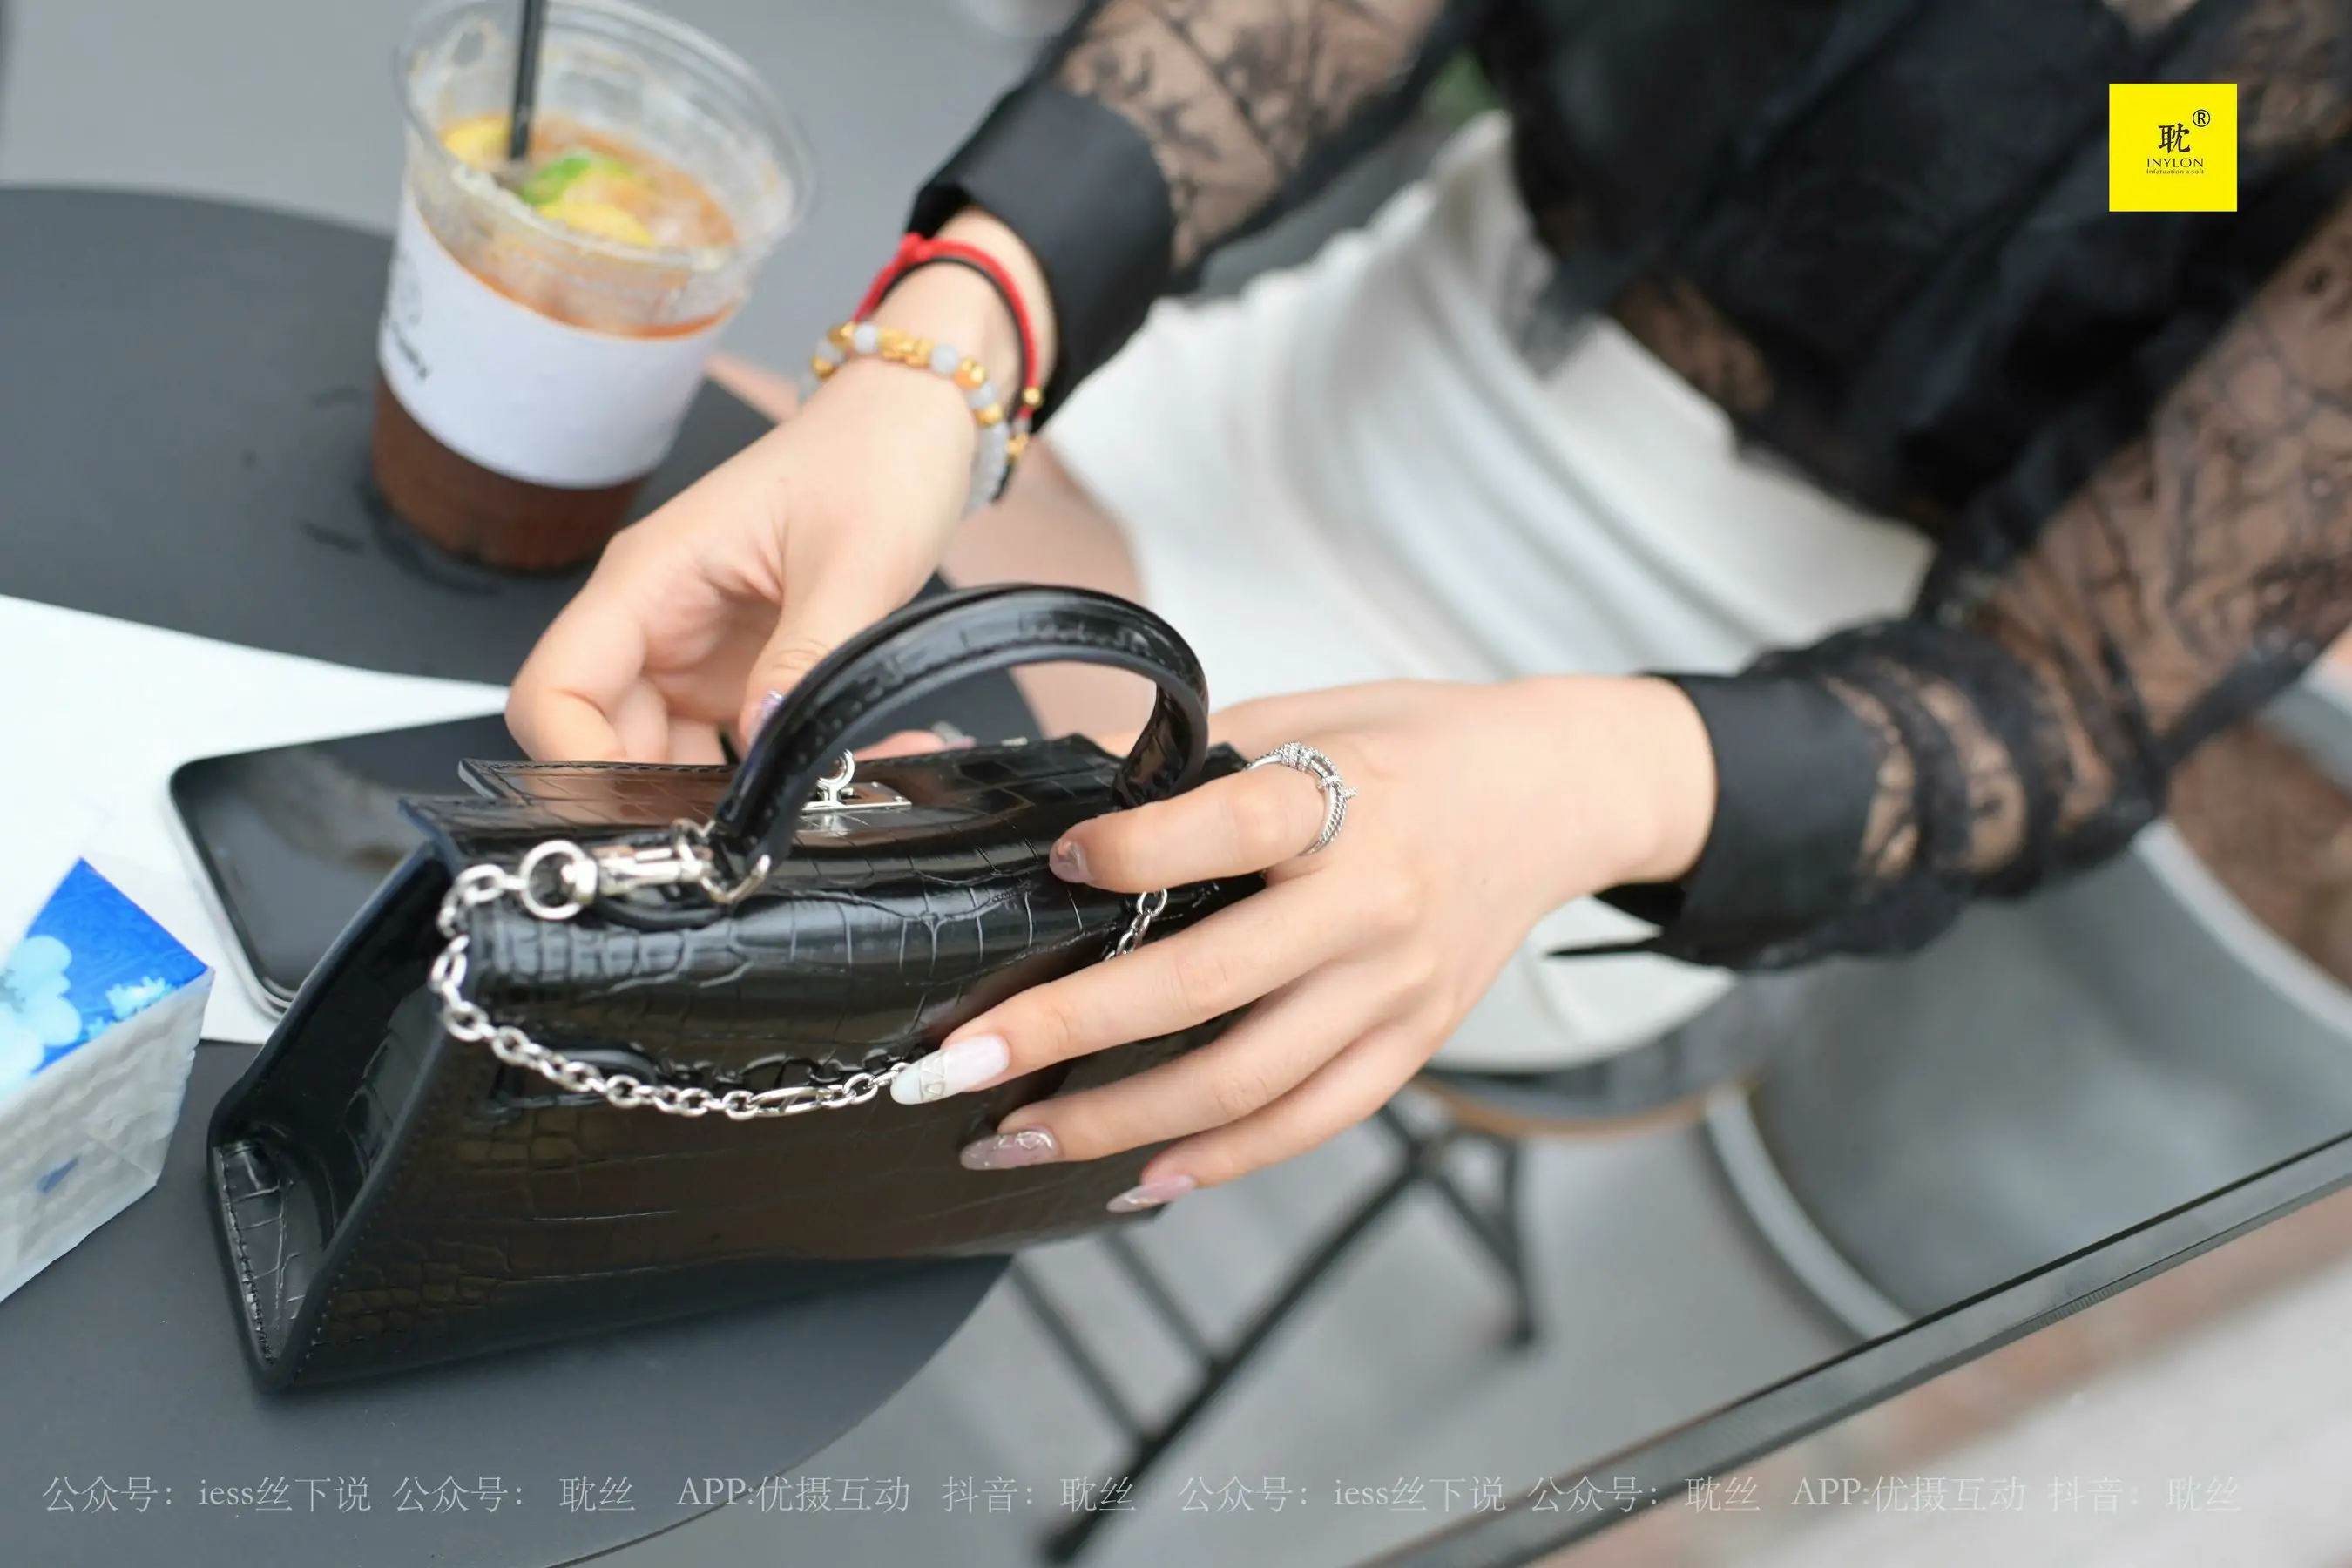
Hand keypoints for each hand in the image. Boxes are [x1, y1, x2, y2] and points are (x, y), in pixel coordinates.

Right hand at [507, 210, 1055, 760]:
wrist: (916, 427)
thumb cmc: (873, 458)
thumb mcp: (854, 558)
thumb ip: (807, 655)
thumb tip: (763, 739)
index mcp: (649, 578)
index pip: (554, 690)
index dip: (575, 763)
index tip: (642, 815)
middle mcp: (656, 624)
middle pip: (602, 743)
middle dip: (669, 799)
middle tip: (756, 833)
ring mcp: (695, 658)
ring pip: (672, 763)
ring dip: (737, 800)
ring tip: (831, 797)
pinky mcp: (742, 679)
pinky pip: (735, 753)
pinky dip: (780, 779)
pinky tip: (852, 774)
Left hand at [899, 676, 1717, 1206]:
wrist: (1556, 794)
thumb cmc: (1412, 747)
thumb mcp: (1308, 713)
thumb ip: (1195, 762)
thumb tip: (1053, 793)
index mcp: (1346, 797)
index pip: (1229, 828)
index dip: (1133, 853)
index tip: (1054, 865)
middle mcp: (1373, 903)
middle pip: (1208, 985)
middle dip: (1065, 1032)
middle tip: (953, 1064)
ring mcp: (1397, 988)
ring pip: (1246, 1081)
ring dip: (1115, 1123)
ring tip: (1011, 1138)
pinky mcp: (1413, 1043)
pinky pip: (1309, 1122)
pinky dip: (1220, 1160)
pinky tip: (1136, 1177)